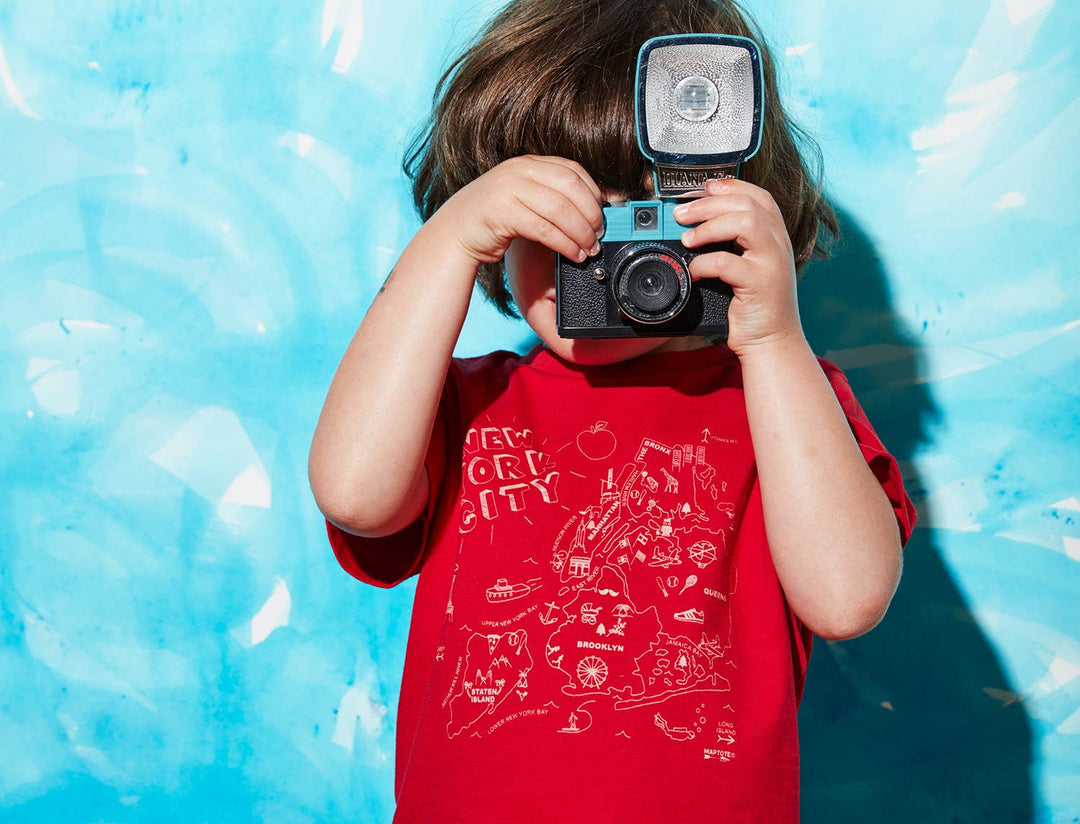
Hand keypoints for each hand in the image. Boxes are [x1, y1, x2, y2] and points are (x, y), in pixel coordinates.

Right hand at [431, 155, 604, 268]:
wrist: (454, 235)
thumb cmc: (492, 221)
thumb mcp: (523, 199)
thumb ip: (549, 196)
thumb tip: (592, 207)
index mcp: (527, 164)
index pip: (572, 170)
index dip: (594, 192)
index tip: (606, 213)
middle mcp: (519, 171)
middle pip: (571, 187)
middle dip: (591, 213)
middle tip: (599, 234)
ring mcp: (509, 189)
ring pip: (561, 209)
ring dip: (581, 232)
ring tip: (589, 249)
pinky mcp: (503, 212)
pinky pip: (545, 229)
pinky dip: (565, 244)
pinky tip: (573, 254)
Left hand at [673, 178, 804, 356]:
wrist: (772, 342)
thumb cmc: (754, 305)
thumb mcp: (747, 267)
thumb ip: (733, 244)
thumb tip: (695, 225)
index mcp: (775, 236)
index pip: (758, 196)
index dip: (730, 186)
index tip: (703, 188)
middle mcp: (778, 245)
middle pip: (748, 204)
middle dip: (709, 204)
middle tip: (681, 214)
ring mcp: (773, 263)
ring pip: (746, 223)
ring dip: (710, 226)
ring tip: (688, 239)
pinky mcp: (761, 284)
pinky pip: (729, 263)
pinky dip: (705, 263)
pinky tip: (694, 271)